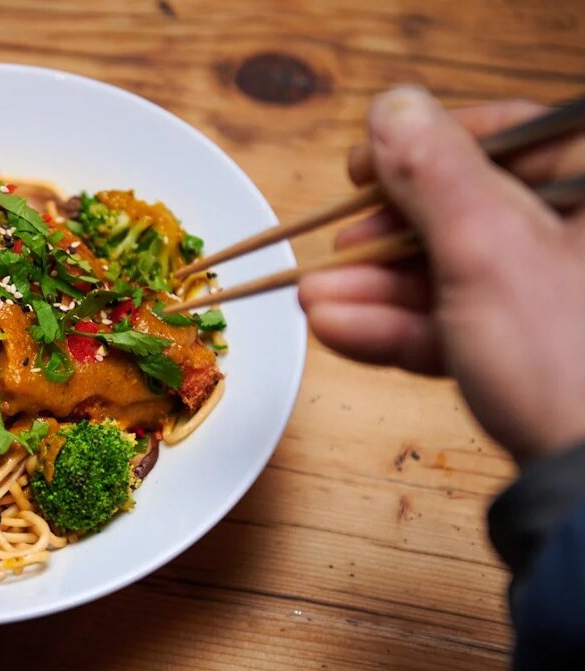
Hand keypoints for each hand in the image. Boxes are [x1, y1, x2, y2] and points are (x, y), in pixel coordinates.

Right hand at [298, 86, 584, 463]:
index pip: (514, 135)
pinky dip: (401, 329)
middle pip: (474, 212)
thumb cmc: (569, 361)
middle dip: (388, 239)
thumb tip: (394, 109)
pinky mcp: (542, 356)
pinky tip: (339, 329)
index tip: (368, 166)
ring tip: (312, 300)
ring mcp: (566, 302)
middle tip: (337, 248)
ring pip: (460, 276)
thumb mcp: (484, 251)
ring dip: (378, 291)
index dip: (429, 145)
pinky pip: (463, 326)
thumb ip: (434, 173)